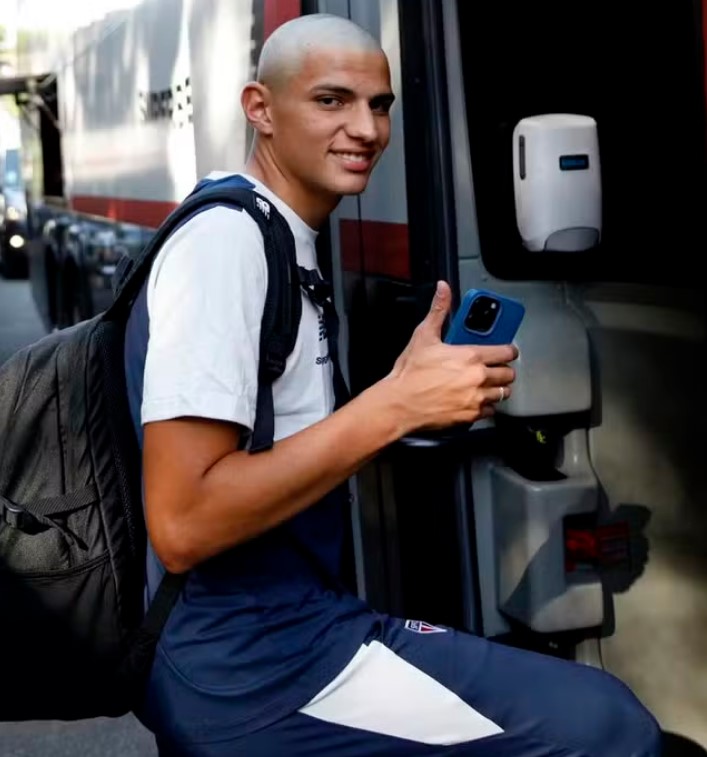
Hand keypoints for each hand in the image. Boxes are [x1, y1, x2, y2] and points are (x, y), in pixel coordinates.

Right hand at [385, 281, 517, 432]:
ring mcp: (476, 398)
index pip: (506, 352)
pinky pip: (490, 411)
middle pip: (508, 375)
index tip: (506, 351)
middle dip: (503, 371)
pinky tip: (475, 401)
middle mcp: (478, 378)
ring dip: (496, 389)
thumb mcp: (424, 336)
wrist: (399, 404)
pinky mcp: (470, 416)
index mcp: (471, 356)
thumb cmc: (410, 373)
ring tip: (485, 385)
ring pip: (502, 394)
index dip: (509, 351)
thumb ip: (438, 311)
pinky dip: (486, 407)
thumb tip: (443, 289)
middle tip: (493, 369)